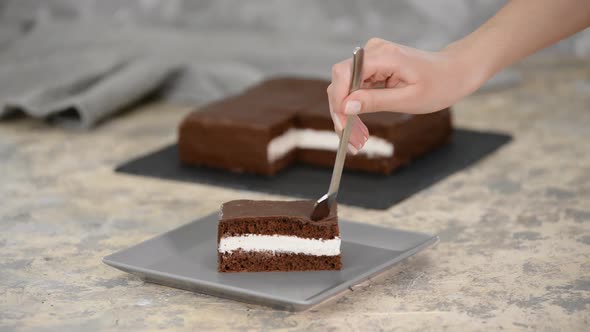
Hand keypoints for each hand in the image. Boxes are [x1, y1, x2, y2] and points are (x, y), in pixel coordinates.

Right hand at [328, 38, 483, 152]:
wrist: (455, 72)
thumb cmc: (439, 84)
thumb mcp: (408, 99)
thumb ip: (375, 101)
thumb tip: (346, 107)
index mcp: (384, 55)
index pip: (344, 73)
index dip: (338, 99)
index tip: (343, 123)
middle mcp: (374, 52)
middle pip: (341, 81)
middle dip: (341, 111)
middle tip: (348, 139)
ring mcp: (373, 58)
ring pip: (346, 87)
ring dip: (347, 113)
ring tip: (356, 138)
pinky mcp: (374, 67)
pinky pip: (356, 87)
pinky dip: (356, 108)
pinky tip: (360, 127)